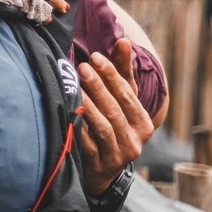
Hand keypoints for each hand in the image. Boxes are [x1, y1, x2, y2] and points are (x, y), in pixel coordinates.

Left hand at [77, 38, 155, 194]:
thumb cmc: (112, 127)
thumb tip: (123, 39)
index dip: (112, 74)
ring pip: (103, 125)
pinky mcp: (100, 166)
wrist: (101, 172)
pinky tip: (68, 112)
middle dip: (99, 86)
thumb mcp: (121, 102)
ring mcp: (118, 155)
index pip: (128, 94)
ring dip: (88, 104)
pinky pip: (88, 143)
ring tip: (74, 87)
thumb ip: (122, 72)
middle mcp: (135, 140)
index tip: (95, 57)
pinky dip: (79, 127)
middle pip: (115, 108)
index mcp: (143, 123)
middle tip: (82, 67)